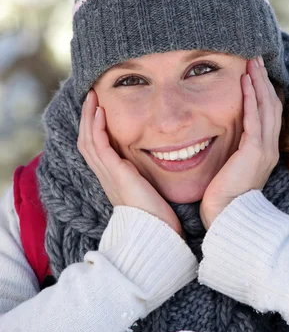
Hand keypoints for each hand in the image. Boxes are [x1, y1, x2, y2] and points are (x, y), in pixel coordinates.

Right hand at [77, 89, 182, 236]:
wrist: (157, 234)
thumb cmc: (157, 215)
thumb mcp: (148, 188)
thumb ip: (145, 174)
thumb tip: (159, 158)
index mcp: (111, 178)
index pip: (94, 148)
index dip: (92, 127)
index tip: (97, 108)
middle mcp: (105, 175)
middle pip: (85, 141)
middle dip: (86, 117)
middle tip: (90, 96)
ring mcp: (108, 175)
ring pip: (88, 140)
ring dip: (89, 116)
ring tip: (92, 97)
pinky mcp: (116, 174)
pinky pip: (100, 146)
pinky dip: (97, 128)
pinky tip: (101, 112)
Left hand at [200, 57, 282, 229]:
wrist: (228, 219)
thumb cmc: (225, 199)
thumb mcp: (232, 169)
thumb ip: (233, 152)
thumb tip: (223, 140)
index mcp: (265, 151)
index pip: (268, 114)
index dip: (263, 91)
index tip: (255, 73)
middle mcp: (270, 147)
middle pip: (271, 105)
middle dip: (264, 80)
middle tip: (256, 59)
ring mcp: (265, 149)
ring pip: (266, 107)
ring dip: (259, 82)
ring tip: (253, 62)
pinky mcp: (255, 151)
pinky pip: (254, 118)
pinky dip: (251, 97)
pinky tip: (245, 81)